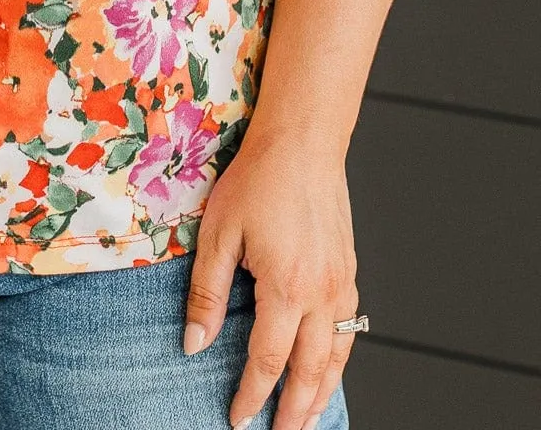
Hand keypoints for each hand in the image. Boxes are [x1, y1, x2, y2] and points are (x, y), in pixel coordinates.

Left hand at [182, 127, 359, 428]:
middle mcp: (322, 294)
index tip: (238, 420)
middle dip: (293, 412)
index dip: (252, 396)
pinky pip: (349, 330)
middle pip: (310, 372)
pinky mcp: (349, 271)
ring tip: (306, 421)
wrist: (303, 142)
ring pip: (337, 357)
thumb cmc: (258, 180)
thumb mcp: (218, 233)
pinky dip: (340, 360)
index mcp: (287, 288)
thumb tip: (194, 344)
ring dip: (322, 395)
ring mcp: (342, 284)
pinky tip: (328, 369)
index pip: (268, 361)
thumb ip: (207, 292)